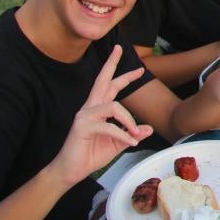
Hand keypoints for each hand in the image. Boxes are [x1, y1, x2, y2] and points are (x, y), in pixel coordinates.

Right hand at [47, 46, 152, 186]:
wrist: (71, 171)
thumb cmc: (90, 155)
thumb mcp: (118, 143)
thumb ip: (132, 134)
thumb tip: (148, 128)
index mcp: (98, 109)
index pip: (110, 86)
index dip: (125, 77)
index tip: (139, 69)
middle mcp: (90, 107)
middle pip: (102, 80)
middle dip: (111, 63)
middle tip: (119, 48)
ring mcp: (84, 115)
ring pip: (113, 106)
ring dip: (129, 120)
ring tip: (134, 135)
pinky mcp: (82, 126)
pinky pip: (109, 126)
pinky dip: (122, 134)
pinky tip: (130, 143)